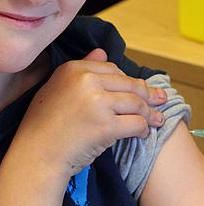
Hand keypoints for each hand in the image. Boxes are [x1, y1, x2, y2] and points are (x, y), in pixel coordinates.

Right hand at [12, 48, 166, 175]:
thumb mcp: (60, 88)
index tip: (141, 89)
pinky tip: (143, 133)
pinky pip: (137, 124)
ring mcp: (98, 103)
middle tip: (162, 101)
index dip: (130, 81)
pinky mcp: (107, 126)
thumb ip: (84, 67)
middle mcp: (87, 81)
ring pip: (137, 104)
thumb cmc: (48, 125)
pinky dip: (143, 129)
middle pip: (130, 85)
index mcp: (74, 69)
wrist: (38, 154)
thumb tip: (103, 51)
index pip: (114, 69)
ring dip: (151, 114)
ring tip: (158, 120)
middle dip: (149, 95)